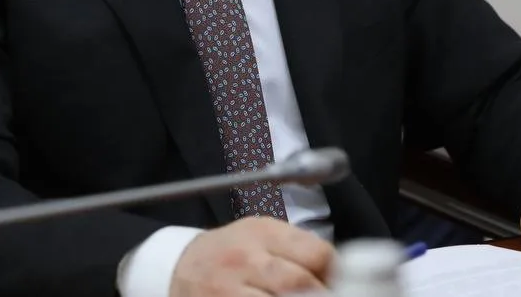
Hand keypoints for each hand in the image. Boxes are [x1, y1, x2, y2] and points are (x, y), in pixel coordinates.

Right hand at [170, 216, 334, 295]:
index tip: (341, 284)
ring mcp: (229, 289)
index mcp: (263, 232)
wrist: (180, 267)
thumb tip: (338, 271)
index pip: (315, 253)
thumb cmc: (228, 253)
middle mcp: (245, 258)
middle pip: (299, 283)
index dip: (334, 274)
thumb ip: (296, 248)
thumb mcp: (259, 235)